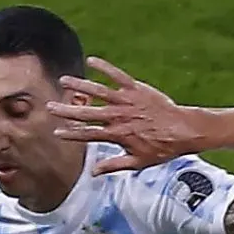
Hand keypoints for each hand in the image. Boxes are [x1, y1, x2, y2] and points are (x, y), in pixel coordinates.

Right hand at [48, 58, 202, 174]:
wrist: (184, 130)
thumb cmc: (162, 148)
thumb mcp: (138, 162)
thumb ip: (114, 165)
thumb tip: (93, 172)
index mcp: (117, 135)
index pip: (88, 134)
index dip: (71, 134)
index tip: (56, 132)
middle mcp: (118, 116)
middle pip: (87, 113)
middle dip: (67, 110)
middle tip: (50, 107)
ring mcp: (127, 101)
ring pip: (98, 92)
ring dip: (80, 85)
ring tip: (64, 81)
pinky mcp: (136, 88)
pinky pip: (117, 76)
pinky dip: (104, 67)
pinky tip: (91, 60)